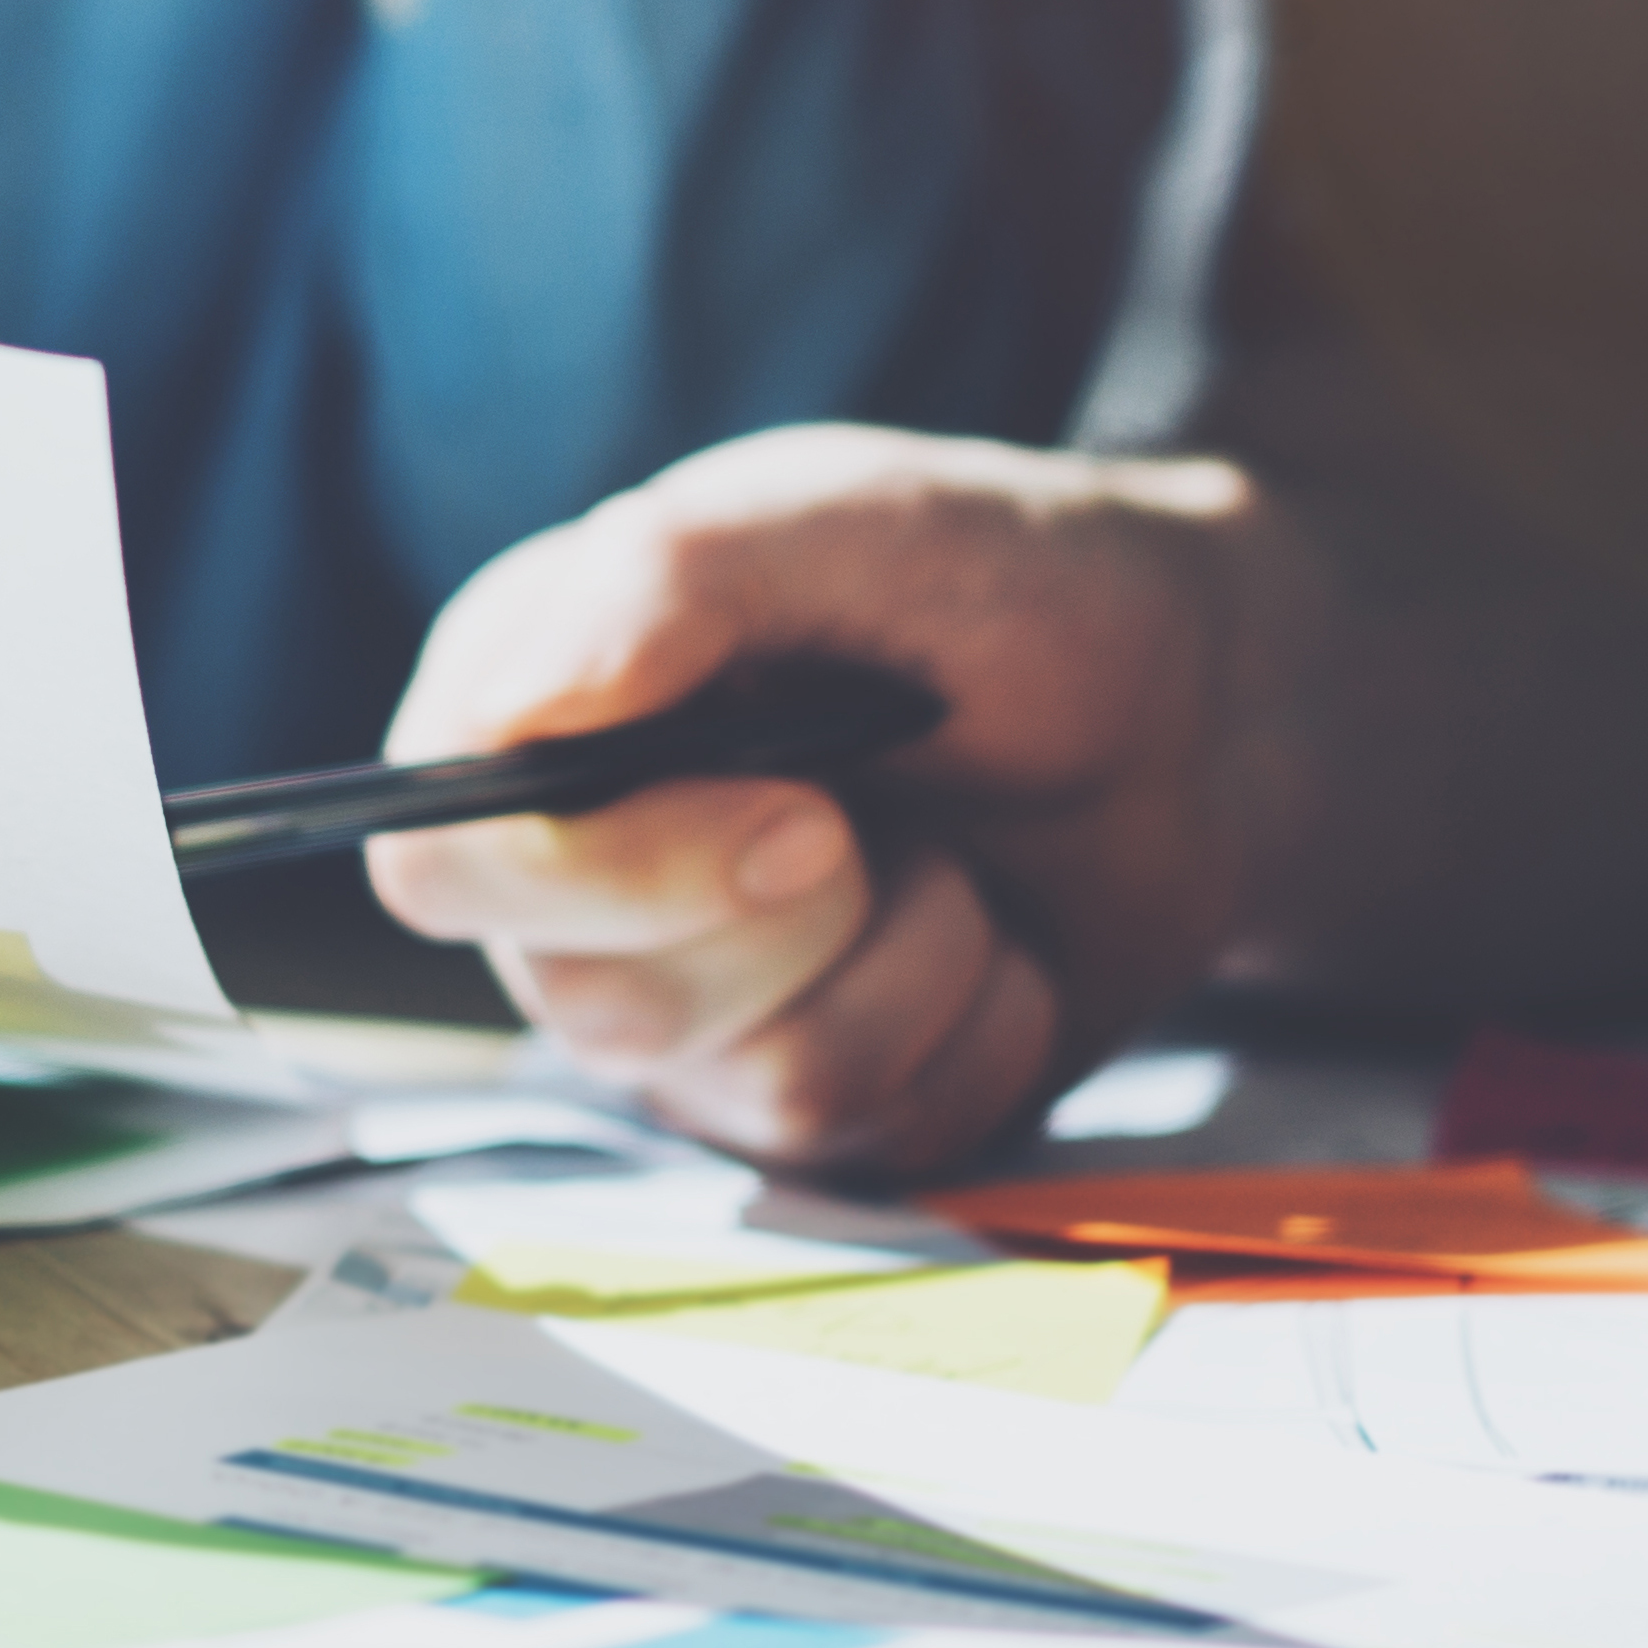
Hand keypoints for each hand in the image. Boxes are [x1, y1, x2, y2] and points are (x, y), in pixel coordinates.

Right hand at [364, 426, 1304, 1173]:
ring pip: (753, 1076)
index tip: (802, 809)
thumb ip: (668, 578)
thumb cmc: (1004, 584)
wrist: (1203, 709)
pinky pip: (875, 1127)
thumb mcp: (847, 519)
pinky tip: (995, 932)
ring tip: (951, 852)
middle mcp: (579, 884)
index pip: (443, 862)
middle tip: (877, 807)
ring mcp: (692, 1011)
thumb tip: (526, 692)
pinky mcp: (808, 1104)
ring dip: (913, 951)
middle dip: (794, 913)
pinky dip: (978, 1019)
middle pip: (590, 1001)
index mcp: (531, 716)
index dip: (605, 873)